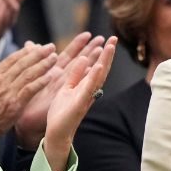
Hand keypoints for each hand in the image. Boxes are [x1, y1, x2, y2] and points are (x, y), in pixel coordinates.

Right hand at [0, 41, 55, 134]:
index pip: (12, 59)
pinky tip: (51, 76)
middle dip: (38, 54)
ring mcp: (8, 92)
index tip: (37, 45)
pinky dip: (41, 82)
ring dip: (43, 64)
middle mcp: (1, 81)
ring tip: (54, 57)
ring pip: (28, 74)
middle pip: (23, 64)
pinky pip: (30, 90)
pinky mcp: (14, 104)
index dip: (26, 51)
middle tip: (51, 47)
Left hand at [42, 37, 117, 170]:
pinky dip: (94, 78)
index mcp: (84, 85)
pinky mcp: (79, 104)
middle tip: (114, 38)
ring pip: (98, 76)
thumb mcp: (66, 88)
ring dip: (105, 61)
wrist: (56, 133)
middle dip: (107, 53)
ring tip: (110, 47)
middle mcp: (88, 90)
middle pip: (101, 69)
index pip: (95, 66)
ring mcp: (85, 97)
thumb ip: (74, 75)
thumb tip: (82, 58)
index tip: (108, 39)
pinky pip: (88, 89)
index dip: (102, 53)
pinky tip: (99, 67)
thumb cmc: (61, 113)